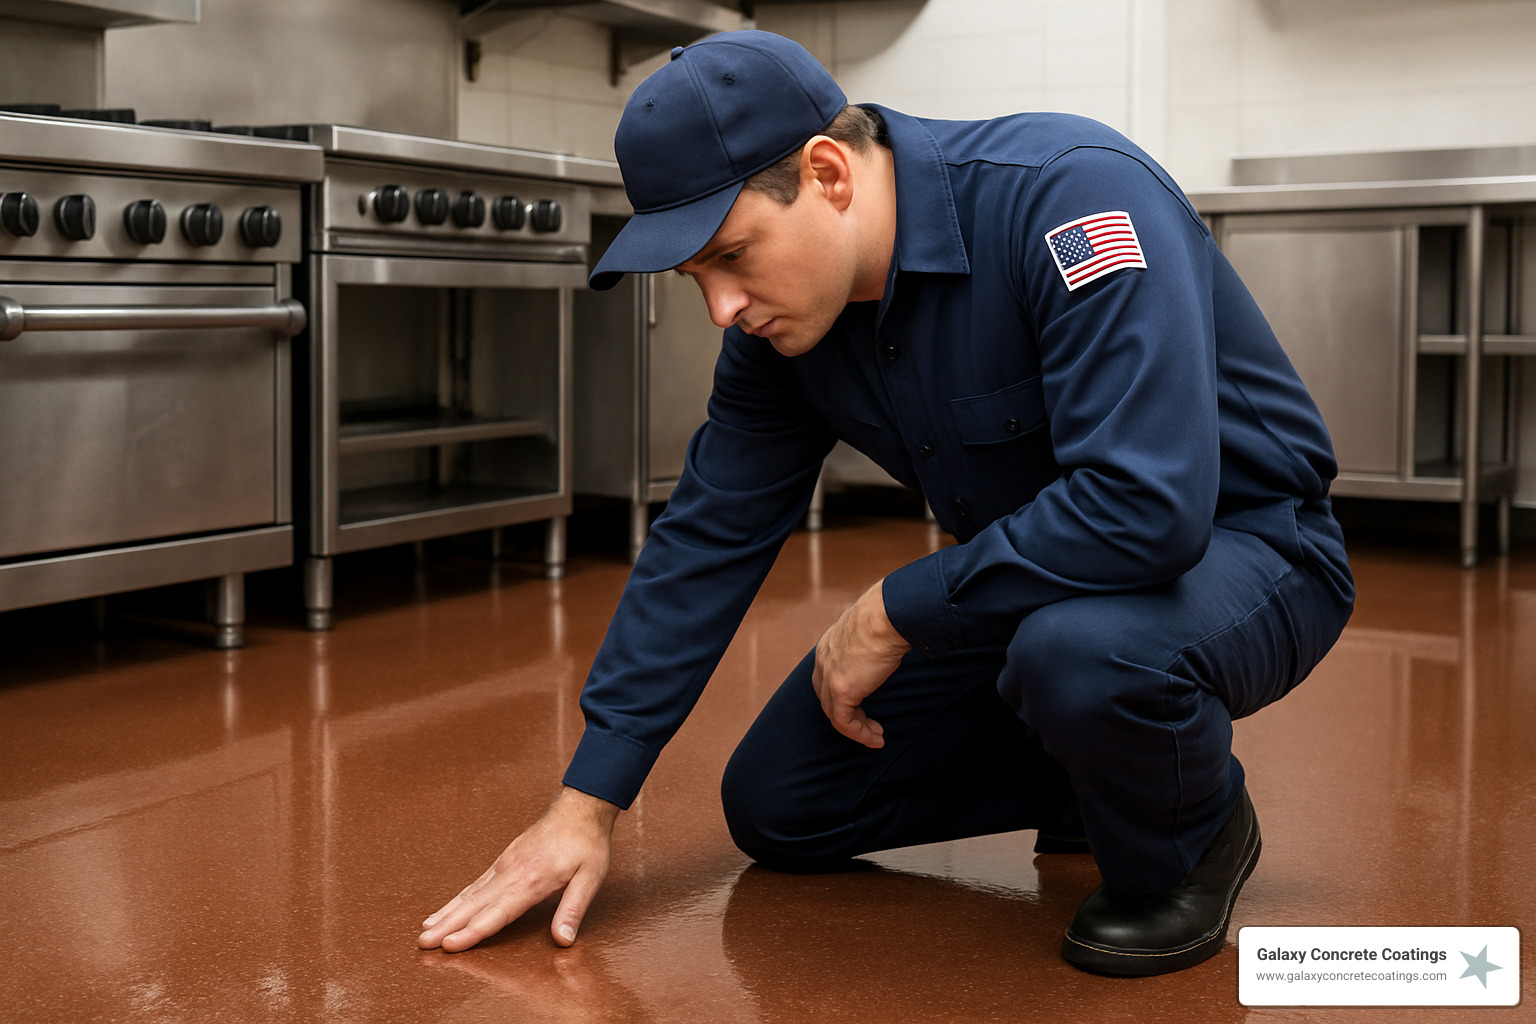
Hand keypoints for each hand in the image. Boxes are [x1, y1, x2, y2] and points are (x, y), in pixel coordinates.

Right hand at [418, 787, 619, 951]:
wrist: (579, 808)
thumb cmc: (587, 844)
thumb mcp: (590, 877)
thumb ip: (574, 909)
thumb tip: (563, 940)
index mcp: (531, 881)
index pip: (497, 913)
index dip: (473, 932)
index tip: (450, 945)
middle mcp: (511, 873)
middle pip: (474, 905)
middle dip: (447, 926)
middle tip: (422, 943)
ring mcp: (504, 865)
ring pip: (470, 894)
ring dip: (446, 913)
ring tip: (424, 930)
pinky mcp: (504, 860)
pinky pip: (476, 883)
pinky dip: (458, 898)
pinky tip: (446, 909)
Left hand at [811, 578, 910, 748]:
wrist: (888, 615)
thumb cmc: (889, 615)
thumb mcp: (872, 629)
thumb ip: (872, 641)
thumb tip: (891, 644)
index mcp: (829, 644)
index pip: (828, 676)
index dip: (844, 694)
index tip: (864, 705)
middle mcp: (823, 660)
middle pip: (826, 696)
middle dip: (847, 713)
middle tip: (868, 724)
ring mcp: (829, 675)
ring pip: (834, 713)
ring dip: (856, 728)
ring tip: (876, 736)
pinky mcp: (840, 690)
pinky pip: (844, 722)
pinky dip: (859, 734)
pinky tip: (875, 739)